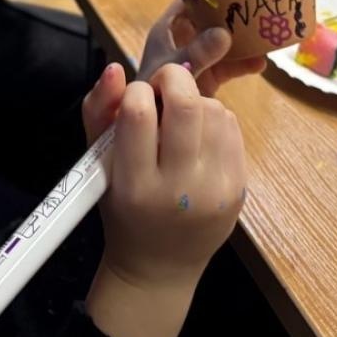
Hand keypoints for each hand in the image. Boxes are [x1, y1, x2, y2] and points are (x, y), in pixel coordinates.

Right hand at [80, 62, 246, 292]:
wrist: (160, 267)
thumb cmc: (122, 210)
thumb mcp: (98, 167)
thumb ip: (99, 113)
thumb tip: (115, 69)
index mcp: (135, 187)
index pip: (139, 113)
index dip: (137, 91)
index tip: (135, 97)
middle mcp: (179, 190)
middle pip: (186, 104)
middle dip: (173, 78)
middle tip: (162, 86)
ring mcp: (215, 190)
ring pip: (213, 109)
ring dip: (194, 101)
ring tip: (178, 121)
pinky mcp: (239, 187)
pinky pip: (231, 126)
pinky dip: (213, 118)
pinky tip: (198, 136)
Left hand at [135, 0, 265, 96]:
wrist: (150, 129)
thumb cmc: (151, 92)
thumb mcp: (173, 68)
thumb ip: (197, 52)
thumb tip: (225, 33)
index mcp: (169, 27)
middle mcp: (184, 39)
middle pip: (212, 18)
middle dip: (234, 13)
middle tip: (261, 4)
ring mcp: (197, 57)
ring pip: (223, 41)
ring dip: (244, 40)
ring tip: (269, 35)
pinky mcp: (207, 76)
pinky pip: (228, 65)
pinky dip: (242, 64)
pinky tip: (260, 65)